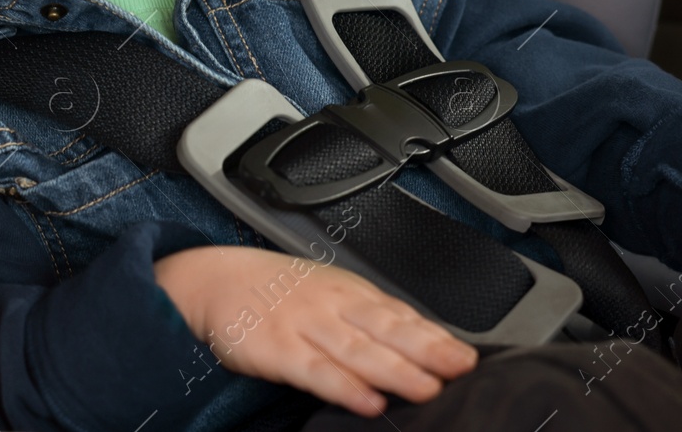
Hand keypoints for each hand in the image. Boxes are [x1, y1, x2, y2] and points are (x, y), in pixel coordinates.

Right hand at [153, 245, 476, 415]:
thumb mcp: (328, 293)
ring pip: (358, 350)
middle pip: (387, 330)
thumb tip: (419, 347)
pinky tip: (367, 401)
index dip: (434, 337)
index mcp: (349, 292)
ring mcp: (305, 326)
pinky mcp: (277, 350)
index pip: (400, 316)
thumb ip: (369, 318)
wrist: (215, 280)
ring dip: (395, 370)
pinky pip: (316, 371)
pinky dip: (343, 386)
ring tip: (426, 389)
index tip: (465, 358)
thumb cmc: (277, 291)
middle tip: (459, 369)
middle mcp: (333, 307)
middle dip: (427, 351)